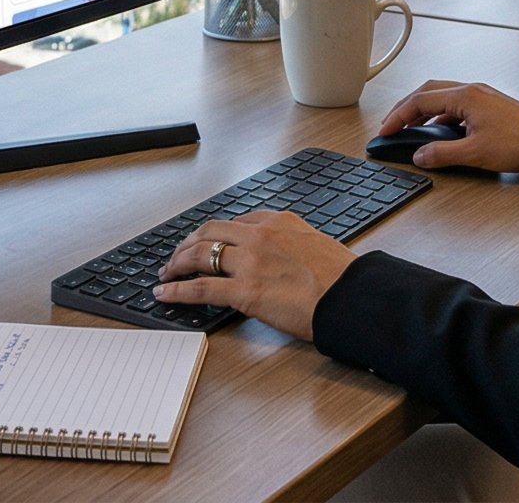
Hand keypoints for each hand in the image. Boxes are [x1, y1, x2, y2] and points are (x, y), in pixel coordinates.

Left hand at [153, 211, 354, 340]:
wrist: (353, 297)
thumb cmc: (344, 279)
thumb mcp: (318, 245)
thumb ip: (295, 245)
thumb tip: (286, 258)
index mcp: (280, 222)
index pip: (236, 221)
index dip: (216, 233)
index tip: (207, 241)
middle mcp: (261, 236)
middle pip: (210, 232)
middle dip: (188, 243)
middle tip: (177, 255)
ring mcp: (251, 262)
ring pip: (200, 254)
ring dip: (177, 262)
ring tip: (166, 272)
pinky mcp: (245, 291)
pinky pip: (201, 287)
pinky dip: (177, 289)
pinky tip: (165, 292)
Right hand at [375, 80, 518, 172]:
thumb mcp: (475, 153)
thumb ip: (442, 154)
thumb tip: (420, 155)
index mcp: (465, 96)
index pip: (420, 101)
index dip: (398, 116)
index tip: (385, 130)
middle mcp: (471, 90)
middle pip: (427, 92)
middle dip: (405, 108)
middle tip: (390, 124)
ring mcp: (481, 96)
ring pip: (441, 97)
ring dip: (422, 110)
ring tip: (409, 127)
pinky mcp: (488, 105)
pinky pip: (455, 104)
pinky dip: (440, 115)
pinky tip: (438, 131)